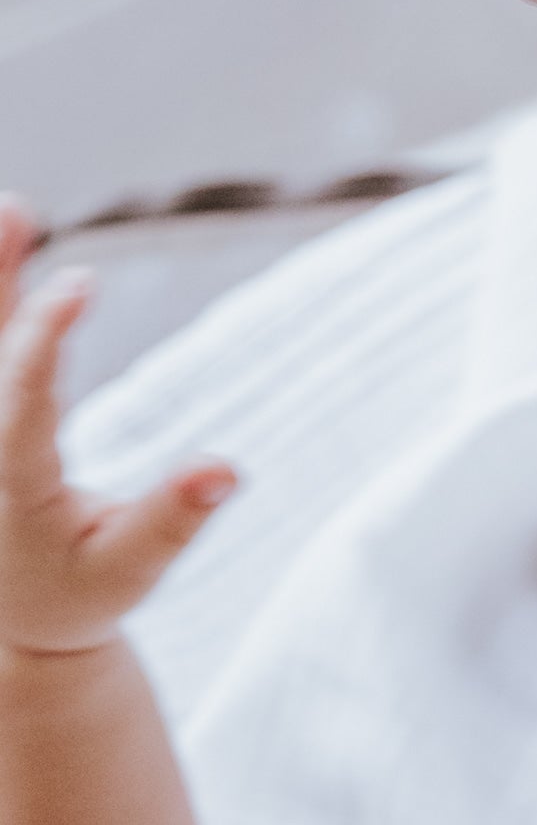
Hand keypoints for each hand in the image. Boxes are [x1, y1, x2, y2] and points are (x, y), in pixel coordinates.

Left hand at [0, 209, 233, 655]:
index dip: (44, 339)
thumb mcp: (132, 571)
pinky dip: (0, 292)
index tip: (78, 281)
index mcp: (15, 484)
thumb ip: (174, 519)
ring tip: (16, 209)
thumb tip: (226, 467)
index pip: (22, 401)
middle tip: (18, 210)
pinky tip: (12, 234)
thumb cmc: (79, 591)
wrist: (18, 615)